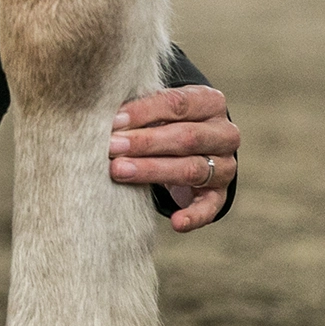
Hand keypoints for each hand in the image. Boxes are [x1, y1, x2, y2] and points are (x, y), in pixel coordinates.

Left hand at [109, 84, 239, 231]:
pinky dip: (193, 216)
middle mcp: (224, 133)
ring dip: (153, 171)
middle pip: (186, 137)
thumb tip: (99, 116)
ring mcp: (225, 166)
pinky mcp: (219, 194)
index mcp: (210, 102)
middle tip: (111, 147)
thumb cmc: (165, 121)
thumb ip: (139, 110)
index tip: (114, 120)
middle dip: (145, 142)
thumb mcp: (159, 108)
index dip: (145, 112)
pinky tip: (175, 223)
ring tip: (120, 171)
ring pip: (191, 169)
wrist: (192, 146)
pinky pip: (209, 207)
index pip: (178, 103)